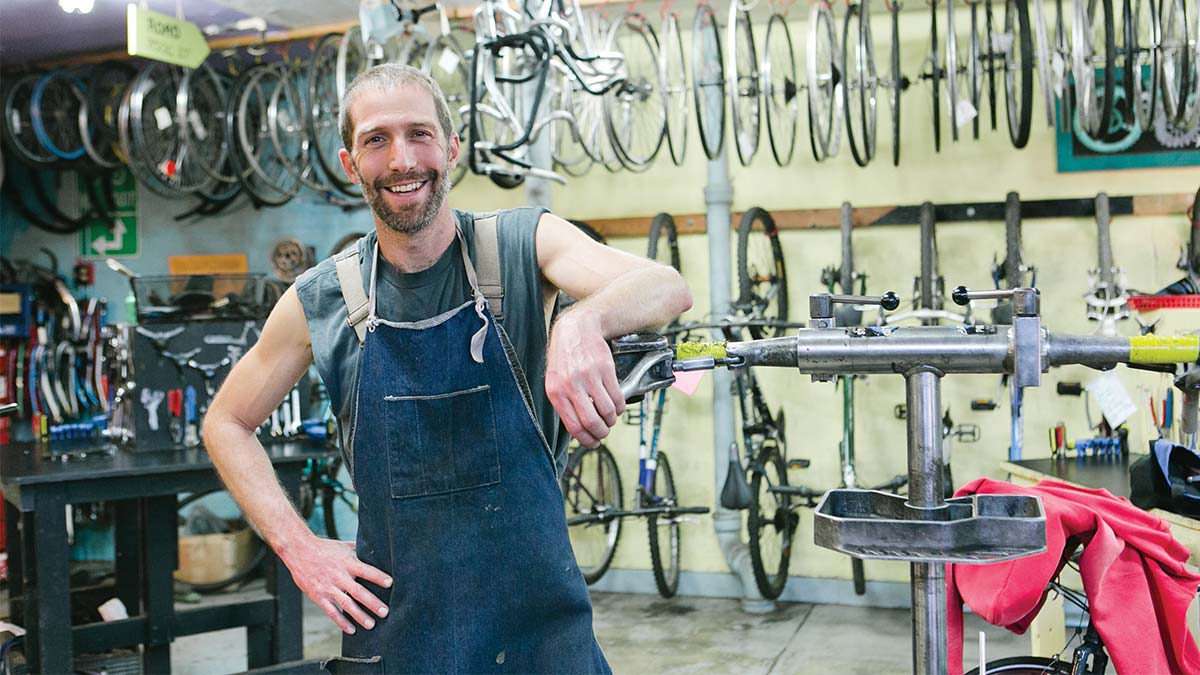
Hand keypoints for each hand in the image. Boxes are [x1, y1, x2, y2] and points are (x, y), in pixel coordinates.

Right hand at [282, 534, 392, 633]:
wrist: (299, 551)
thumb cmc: (325, 548)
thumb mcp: (344, 546)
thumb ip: (359, 551)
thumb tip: (377, 551)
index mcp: (348, 562)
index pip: (366, 570)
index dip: (378, 577)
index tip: (390, 584)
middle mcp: (339, 576)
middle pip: (358, 591)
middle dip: (372, 603)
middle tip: (385, 612)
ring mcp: (328, 587)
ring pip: (346, 604)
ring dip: (359, 615)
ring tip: (371, 624)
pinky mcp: (318, 596)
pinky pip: (331, 611)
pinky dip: (341, 621)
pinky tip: (351, 630)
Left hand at [545, 307, 625, 446]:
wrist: (576, 329)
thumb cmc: (565, 357)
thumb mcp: (556, 380)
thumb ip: (563, 404)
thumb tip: (576, 429)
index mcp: (556, 392)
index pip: (574, 426)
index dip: (587, 439)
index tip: (593, 442)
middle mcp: (571, 385)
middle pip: (593, 422)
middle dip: (602, 432)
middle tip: (604, 431)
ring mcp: (589, 377)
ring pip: (608, 411)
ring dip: (612, 419)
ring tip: (610, 417)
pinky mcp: (605, 369)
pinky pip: (617, 397)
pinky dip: (620, 406)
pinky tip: (616, 404)